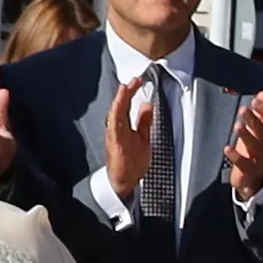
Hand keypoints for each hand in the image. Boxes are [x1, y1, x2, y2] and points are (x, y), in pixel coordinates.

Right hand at [106, 68, 162, 204]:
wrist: (125, 183)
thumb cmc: (131, 163)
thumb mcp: (143, 138)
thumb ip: (144, 122)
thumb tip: (147, 106)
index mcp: (123, 127)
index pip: (126, 105)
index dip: (131, 93)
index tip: (138, 81)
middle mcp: (116, 129)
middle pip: (120, 106)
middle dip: (126, 92)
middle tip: (134, 80)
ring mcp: (114, 135)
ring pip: (115, 112)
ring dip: (121, 99)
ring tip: (126, 87)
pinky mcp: (114, 143)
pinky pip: (114, 125)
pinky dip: (116, 113)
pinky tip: (119, 105)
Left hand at [226, 88, 262, 204]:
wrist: (255, 181)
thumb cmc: (254, 151)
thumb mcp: (258, 131)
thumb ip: (261, 112)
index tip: (257, 100)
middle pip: (262, 132)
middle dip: (254, 120)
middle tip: (243, 109)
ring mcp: (259, 160)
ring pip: (255, 146)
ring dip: (246, 135)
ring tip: (237, 125)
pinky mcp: (249, 171)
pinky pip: (243, 164)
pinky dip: (235, 156)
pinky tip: (226, 148)